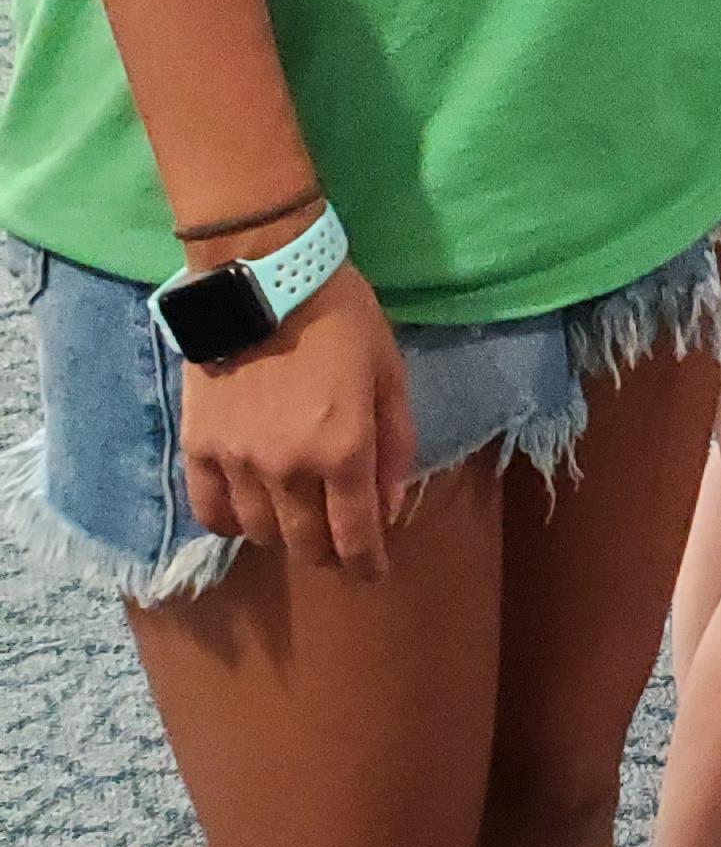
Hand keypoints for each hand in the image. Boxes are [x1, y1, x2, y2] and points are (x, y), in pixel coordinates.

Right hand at [179, 264, 417, 579]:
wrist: (266, 277)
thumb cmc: (342, 318)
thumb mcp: (389, 374)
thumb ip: (395, 446)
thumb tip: (389, 508)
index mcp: (343, 451)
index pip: (354, 536)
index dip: (367, 562)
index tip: (373, 569)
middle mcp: (287, 469)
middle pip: (306, 544)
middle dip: (329, 552)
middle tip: (339, 542)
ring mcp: (237, 462)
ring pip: (260, 533)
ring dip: (283, 536)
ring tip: (296, 519)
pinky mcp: (199, 448)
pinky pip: (210, 511)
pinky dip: (231, 522)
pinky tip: (247, 512)